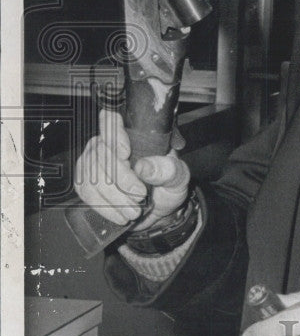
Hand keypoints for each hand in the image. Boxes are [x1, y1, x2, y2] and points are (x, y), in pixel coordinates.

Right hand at [74, 108, 189, 231]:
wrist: (158, 211)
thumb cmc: (167, 187)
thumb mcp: (178, 177)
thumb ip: (167, 170)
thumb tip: (143, 167)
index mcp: (133, 135)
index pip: (111, 121)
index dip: (113, 133)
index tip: (125, 153)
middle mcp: (109, 145)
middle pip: (102, 154)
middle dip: (121, 179)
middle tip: (140, 195)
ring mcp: (94, 163)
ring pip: (92, 175)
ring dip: (114, 197)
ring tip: (134, 210)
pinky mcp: (86, 183)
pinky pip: (86, 192)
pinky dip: (104, 207)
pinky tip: (120, 215)